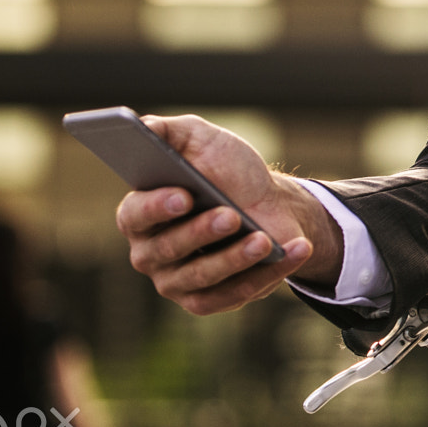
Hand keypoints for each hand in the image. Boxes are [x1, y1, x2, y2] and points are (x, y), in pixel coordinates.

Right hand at [114, 114, 335, 314]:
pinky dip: (265, 275)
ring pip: (200, 277)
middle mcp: (150, 252)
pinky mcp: (207, 301)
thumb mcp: (200, 139)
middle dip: (200, 232)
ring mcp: (177, 281)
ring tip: (263, 239)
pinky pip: (232, 295)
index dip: (156, 207)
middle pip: (167, 250)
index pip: (135, 215)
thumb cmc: (229, 171)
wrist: (271, 203)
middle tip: (231, 216)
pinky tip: (293, 251)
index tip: (184, 195)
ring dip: (234, 258)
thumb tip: (143, 125)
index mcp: (140, 214)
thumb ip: (167, 130)